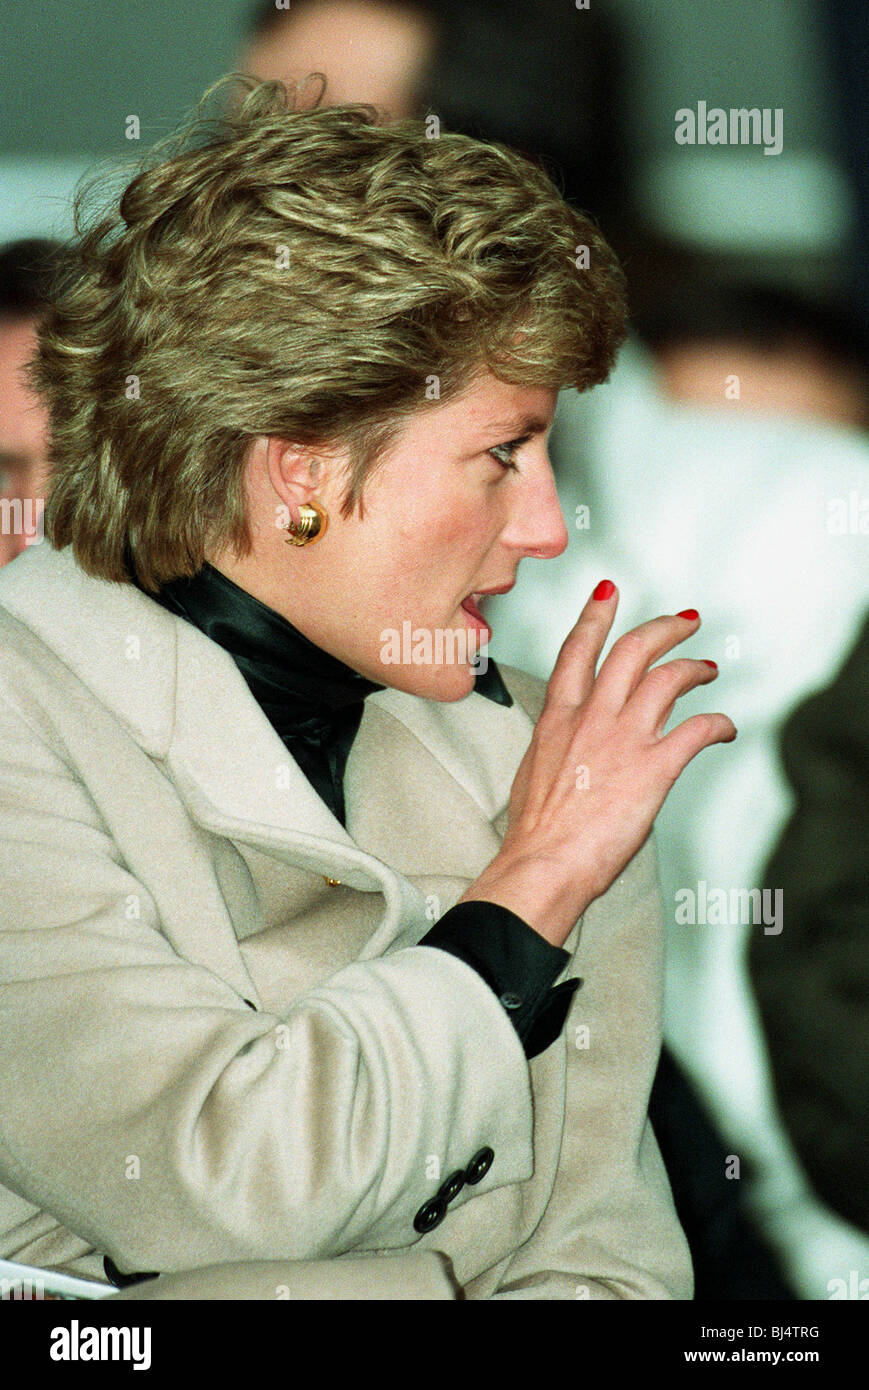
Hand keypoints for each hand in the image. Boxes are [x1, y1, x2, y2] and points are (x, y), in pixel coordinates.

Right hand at [459, 582, 736, 945]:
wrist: (543, 862)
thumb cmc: (535, 832)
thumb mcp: (535, 772)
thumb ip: (560, 748)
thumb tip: (574, 751)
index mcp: (558, 717)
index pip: (578, 649)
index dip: (596, 615)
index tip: (608, 593)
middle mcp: (593, 716)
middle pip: (633, 649)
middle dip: (665, 627)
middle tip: (684, 620)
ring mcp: (625, 738)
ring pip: (668, 677)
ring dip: (695, 667)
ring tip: (708, 668)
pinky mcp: (655, 767)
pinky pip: (698, 729)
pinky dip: (719, 723)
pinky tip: (725, 727)